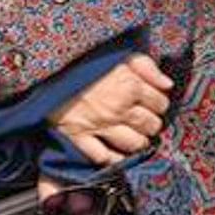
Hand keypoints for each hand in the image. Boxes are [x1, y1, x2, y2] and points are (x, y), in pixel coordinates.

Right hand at [51, 52, 173, 166]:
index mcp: (130, 87)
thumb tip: (167, 84)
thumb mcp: (119, 56)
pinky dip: (111, 159)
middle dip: (152, 124)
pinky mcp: (78, 137)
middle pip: (151, 126)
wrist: (47, 73)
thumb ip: (146, 67)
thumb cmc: (84, 63)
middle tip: (146, 122)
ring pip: (133, 144)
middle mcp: (118, 109)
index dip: (159, 104)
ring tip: (136, 138)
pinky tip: (116, 154)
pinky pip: (102, 156)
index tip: (154, 104)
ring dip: (138, 143)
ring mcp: (99, 126)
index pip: (161, 104)